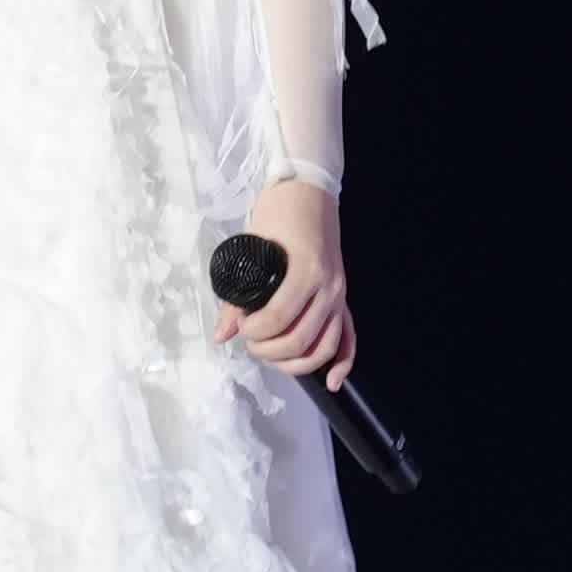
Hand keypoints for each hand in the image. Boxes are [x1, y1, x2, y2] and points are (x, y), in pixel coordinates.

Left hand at [215, 177, 357, 390]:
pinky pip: (349, 337)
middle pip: (301, 340)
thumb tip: (222, 335)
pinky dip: (343, 363)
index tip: (240, 325)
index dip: (253, 331)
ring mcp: (339, 294)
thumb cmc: (279, 212)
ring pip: (325, 346)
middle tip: (250, 341)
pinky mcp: (343, 297)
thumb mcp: (250, 246)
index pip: (277, 320)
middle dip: (269, 351)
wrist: (310, 190)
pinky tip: (331, 381)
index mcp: (304, 272)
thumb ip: (235, 295)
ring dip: (297, 363)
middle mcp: (327, 288)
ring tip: (272, 356)